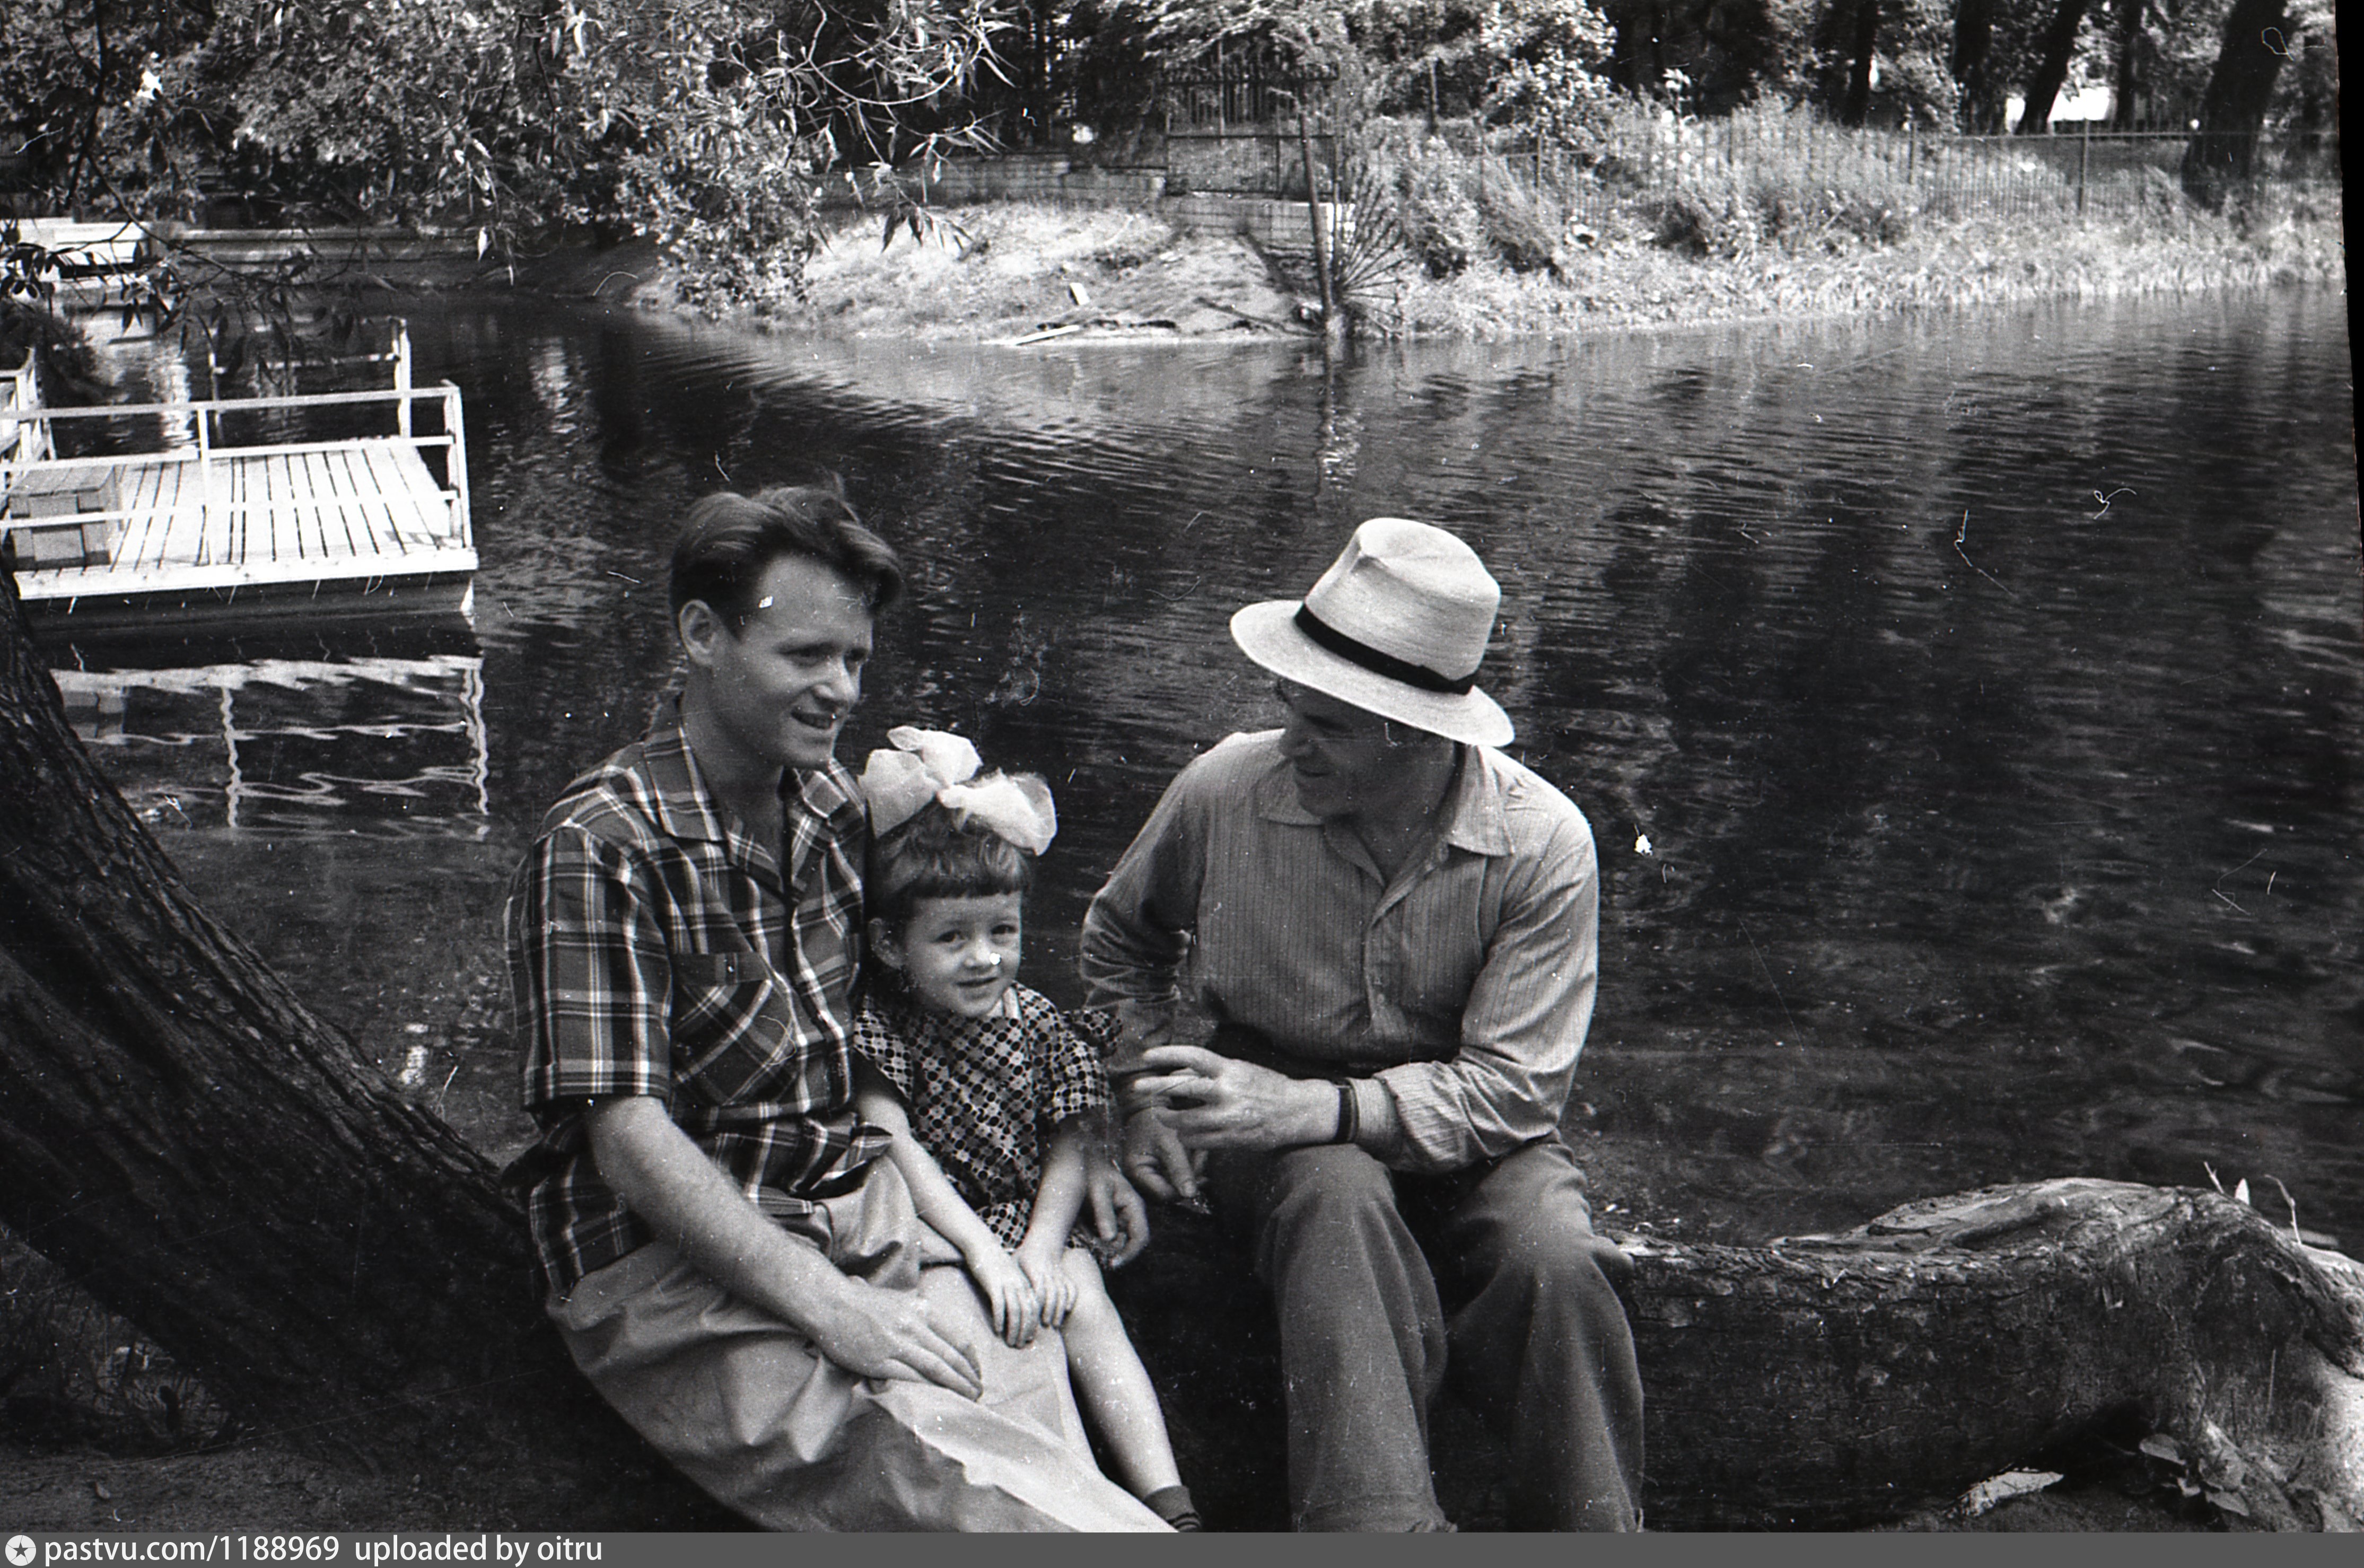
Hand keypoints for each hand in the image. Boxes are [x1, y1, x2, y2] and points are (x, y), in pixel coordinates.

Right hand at [804, 1276, 983, 1397]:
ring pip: (937, 1369)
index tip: (977, 1372)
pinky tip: (940, 1399)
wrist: (831, 1304)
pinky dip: (930, 1390)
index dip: (971, 1359)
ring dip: (957, 1387)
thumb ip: (918, 1314)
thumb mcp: (899, 1300)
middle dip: (969, 1377)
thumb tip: (935, 1328)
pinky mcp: (881, 1361)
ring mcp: (898, 1344)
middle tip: (980, 1391)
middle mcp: (914, 1326)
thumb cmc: (863, 1303)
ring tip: (968, 1399)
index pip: (957, 1338)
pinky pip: (912, 1379)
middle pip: (951, 1357)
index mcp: (921, 1310)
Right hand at [965, 1245, 1043, 1348]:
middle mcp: (1019, 1285)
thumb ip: (1015, 1290)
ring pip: (1016, 1311)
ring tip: (1010, 1342)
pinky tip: (997, 1330)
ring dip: (1014, 1330)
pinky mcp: (993, 1284)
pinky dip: (1000, 1319)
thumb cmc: (994, 1263)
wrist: (982, 1244)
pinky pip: (999, 1305)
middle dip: (1026, 1332)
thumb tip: (1016, 1309)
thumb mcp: (1010, 1276)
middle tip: (1021, 1346)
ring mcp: (1007, 1284)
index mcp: (1024, 1283)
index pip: (1034, 1309)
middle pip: (1028, 1313)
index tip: (1030, 1339)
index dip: (1033, 1325)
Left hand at [1017, 1242, 1079, 1327]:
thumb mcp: (1014, 1262)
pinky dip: (1071, 1298)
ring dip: (1059, 1308)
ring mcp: (1058, 1273)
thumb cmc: (1023, 1256)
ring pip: (1062, 1292)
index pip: (1038, 1289)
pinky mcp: (1065, 1276)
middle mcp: (1047, 1271)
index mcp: (1033, 1268)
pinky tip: (1067, 1309)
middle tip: (1045, 1325)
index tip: (1032, 1316)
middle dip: (1049, 1310)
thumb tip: (1000, 1299)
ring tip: (1055, 1323)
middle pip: (1052, 1293)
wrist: (1043, 1242)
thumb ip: (1010, 1279)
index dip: (1037, 1304)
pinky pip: (1071, 1287)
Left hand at [1086, 1157, 1151, 1265]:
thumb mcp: (1097, 1191)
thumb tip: (1109, 1238)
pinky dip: (1096, 1242)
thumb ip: (1104, 1213)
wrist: (1081, 1164)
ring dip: (1103, 1248)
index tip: (1113, 1263)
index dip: (1130, 1253)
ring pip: (1116, 1243)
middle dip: (1114, 1253)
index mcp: (1134, 1206)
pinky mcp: (1107, 1222)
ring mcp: (1119, 1219)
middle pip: (1128, 1244)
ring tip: (1086, 1244)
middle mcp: (1130, 1215)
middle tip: (1095, 1257)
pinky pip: (1105, 1238)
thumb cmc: (1092, 1173)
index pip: (1140, 1237)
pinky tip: (1083, 1237)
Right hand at [1122, 1104, 1205, 1204]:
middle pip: (1170, 1193)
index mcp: (1136, 1172)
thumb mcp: (1169, 1142)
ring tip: (1196, 1152)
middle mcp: (1138, 1180)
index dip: (1183, 1188)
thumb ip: (1179, 1169)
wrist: (1149, 1108)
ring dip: (1190, 1172)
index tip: (1201, 1175)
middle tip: (1200, 1158)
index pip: (1164, 1194)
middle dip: (1188, 1178)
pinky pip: (1175, 1179)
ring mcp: (1148, 1177)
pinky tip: (1192, 1154)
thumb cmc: (1155, 1121)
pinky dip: (1187, 1168)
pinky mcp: (1157, 1172)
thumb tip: (1190, 1195)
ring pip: (1175, 1187)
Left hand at [1133, 1044, 1339, 1153]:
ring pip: (1184, 1120)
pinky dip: (1187, 1136)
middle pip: (1181, 1088)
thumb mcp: (1240, 1070)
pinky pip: (1197, 1140)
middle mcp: (1227, 1092)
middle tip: (1138, 1087)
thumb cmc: (1266, 1086)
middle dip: (1155, 1088)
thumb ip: (1210, 1073)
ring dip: (1169, 1118)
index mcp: (1230, 1069)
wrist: (1299, 1112)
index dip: (1167, 1054)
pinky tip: (1186, 1133)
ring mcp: (1228, 1117)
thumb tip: (1176, 1075)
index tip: (1147, 1056)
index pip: (1193, 1056)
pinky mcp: (1231, 1139)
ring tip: (1162, 1115)